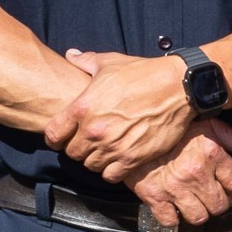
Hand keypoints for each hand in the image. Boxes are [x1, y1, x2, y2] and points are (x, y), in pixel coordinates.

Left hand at [45, 50, 199, 184]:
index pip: (53, 135)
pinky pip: (110, 176)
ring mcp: (113, 146)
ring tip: (106, 150)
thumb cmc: (143, 73)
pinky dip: (112, 170)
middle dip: (79, 148)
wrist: (178, 86)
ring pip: (90, 166)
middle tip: (91, 141)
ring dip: (96, 159)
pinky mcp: (132, 158)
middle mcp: (93, 131)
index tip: (64, 136)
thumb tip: (71, 55)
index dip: (57, 137)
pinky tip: (118, 159)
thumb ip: (85, 61)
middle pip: (72, 154)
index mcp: (82, 108)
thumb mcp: (110, 62)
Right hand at [128, 120, 231, 230]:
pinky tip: (174, 208)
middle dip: (218, 204)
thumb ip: (226, 134)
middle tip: (212, 200)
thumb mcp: (203, 122)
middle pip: (219, 205)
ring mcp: (174, 187)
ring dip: (199, 213)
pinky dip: (173, 218)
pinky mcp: (153, 196)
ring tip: (195, 205)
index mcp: (211, 154)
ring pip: (198, 217)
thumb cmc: (172, 128)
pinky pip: (170, 220)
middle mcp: (195, 173)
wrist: (132, 130)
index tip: (229, 191)